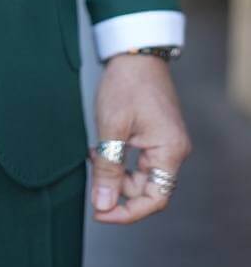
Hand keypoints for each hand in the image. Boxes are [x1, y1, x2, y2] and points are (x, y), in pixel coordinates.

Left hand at [90, 53, 191, 224]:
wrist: (134, 53)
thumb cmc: (126, 85)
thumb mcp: (111, 128)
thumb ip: (108, 169)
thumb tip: (102, 205)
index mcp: (169, 151)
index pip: (154, 199)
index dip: (127, 212)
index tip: (100, 213)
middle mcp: (173, 151)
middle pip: (146, 189)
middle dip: (116, 187)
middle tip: (91, 173)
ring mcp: (166, 143)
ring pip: (139, 176)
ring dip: (114, 172)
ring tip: (94, 153)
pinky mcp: (156, 136)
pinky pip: (138, 161)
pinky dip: (118, 159)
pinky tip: (101, 148)